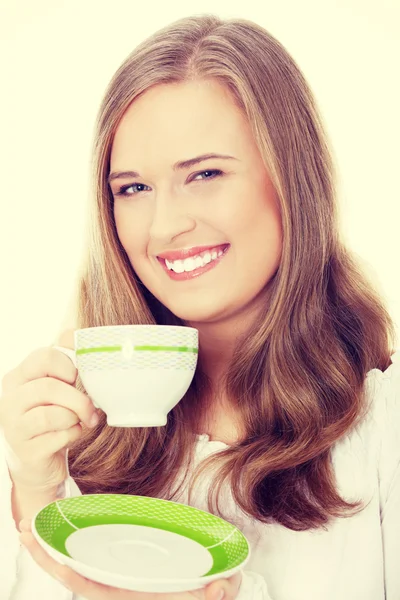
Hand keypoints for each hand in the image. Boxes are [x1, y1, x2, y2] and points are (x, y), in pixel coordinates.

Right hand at [0, 329, 98, 493]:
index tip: (76, 378)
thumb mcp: (56, 384)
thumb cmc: (52, 413)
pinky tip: (72, 435)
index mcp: (18, 377)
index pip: (43, 357)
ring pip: (52, 415)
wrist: (39, 459)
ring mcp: (14, 427)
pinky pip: (57, 438)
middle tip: (91, 408)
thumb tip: (73, 332)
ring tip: (79, 421)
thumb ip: (64, 357)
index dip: (67, 366)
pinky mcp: (26, 451)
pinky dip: (73, 435)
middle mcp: (9, 400)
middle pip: (48, 388)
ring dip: (75, 418)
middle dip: (78, 398)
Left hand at [20, 519, 241, 599]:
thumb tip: (221, 588)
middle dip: (47, 555)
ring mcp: (118, 572)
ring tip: (29, 524)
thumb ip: (221, 591)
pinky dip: (69, 540)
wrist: (204, 587)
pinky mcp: (120, 558)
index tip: (51, 557)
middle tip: (25, 528)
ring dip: (52, 546)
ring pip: (77, 562)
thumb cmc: (206, 587)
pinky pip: (88, 552)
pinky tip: (59, 523)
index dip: (73, 574)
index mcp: (135, 593)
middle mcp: (121, 585)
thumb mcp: (218, 589)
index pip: (98, 587)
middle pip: (75, 574)